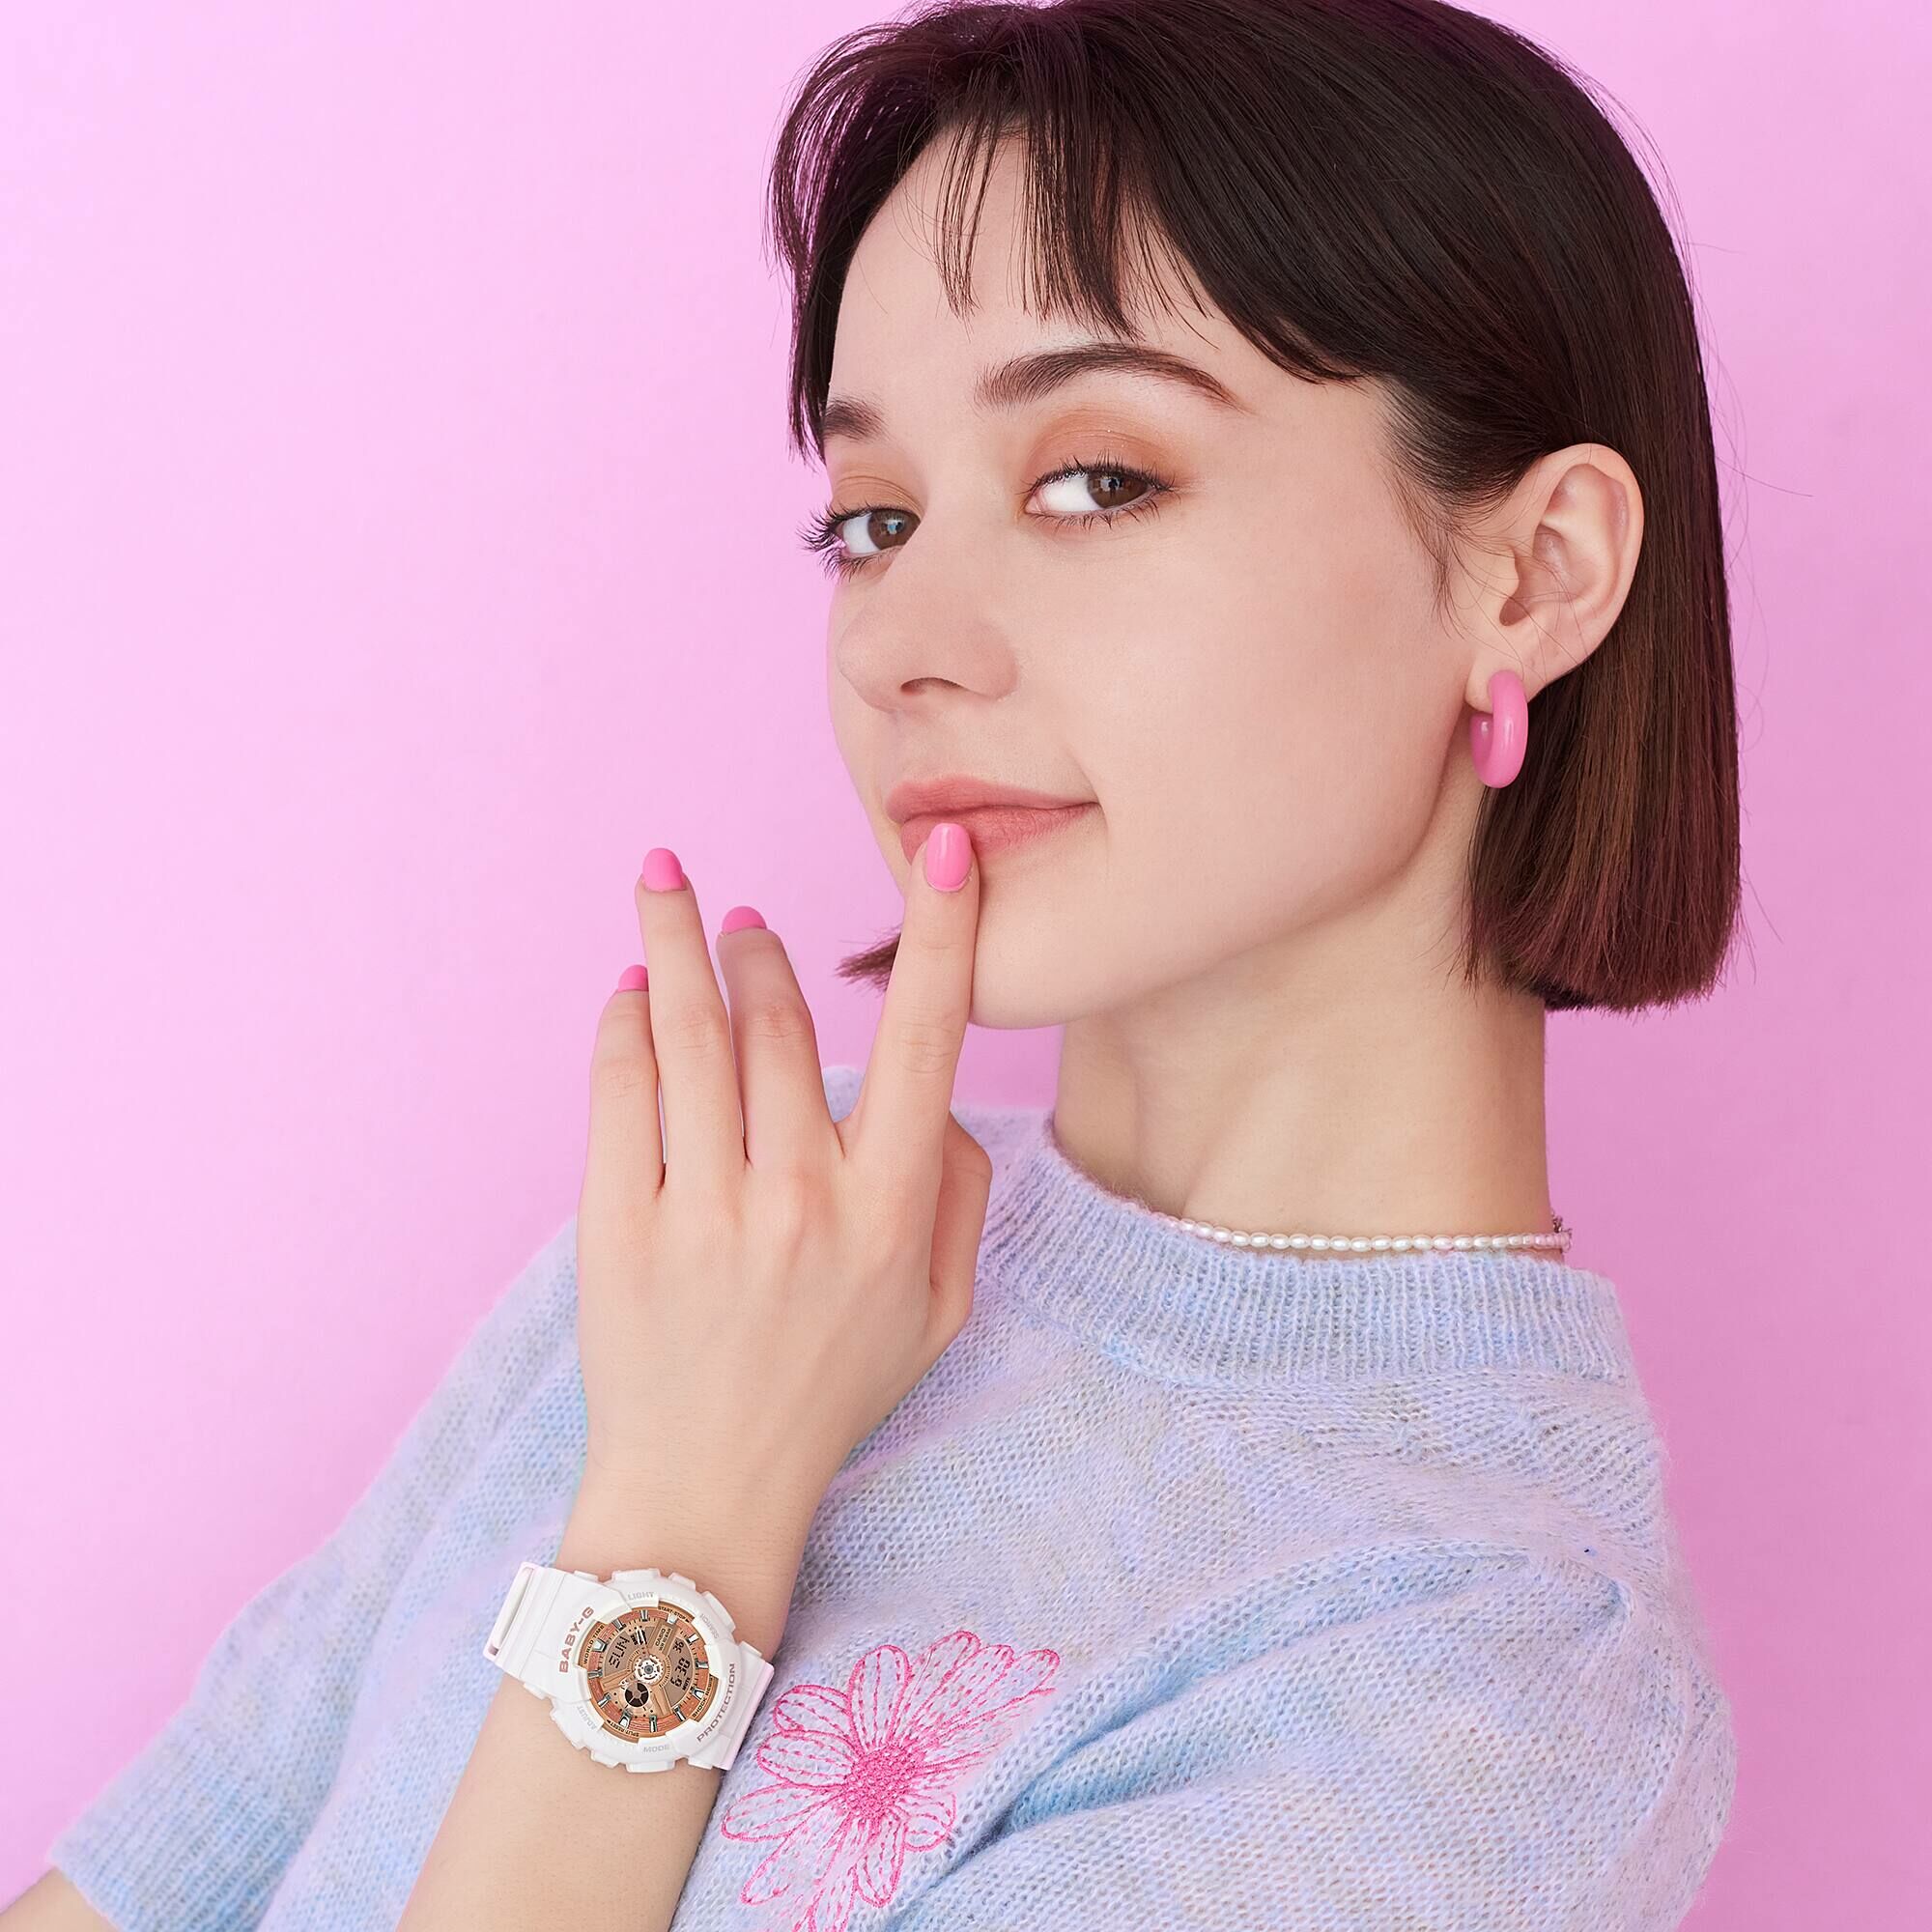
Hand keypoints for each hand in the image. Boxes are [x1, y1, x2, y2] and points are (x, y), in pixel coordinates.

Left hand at [572, 826, 991, 1544]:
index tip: (941, 848)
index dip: (941, 933)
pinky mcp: (617, 1226)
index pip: (926, 1040)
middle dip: (759, 943)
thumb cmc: (828, 1393)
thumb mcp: (938, 1312)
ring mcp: (703, 1210)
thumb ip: (954, 1194)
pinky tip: (629, 988)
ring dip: (681, 938)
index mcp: (889, 1210)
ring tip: (665, 881)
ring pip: (692, 1030)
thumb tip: (926, 1095)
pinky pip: (620, 1089)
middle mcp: (801, 1197)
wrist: (704, 1497)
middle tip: (745, 918)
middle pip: (780, 1017)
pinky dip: (623, 1020)